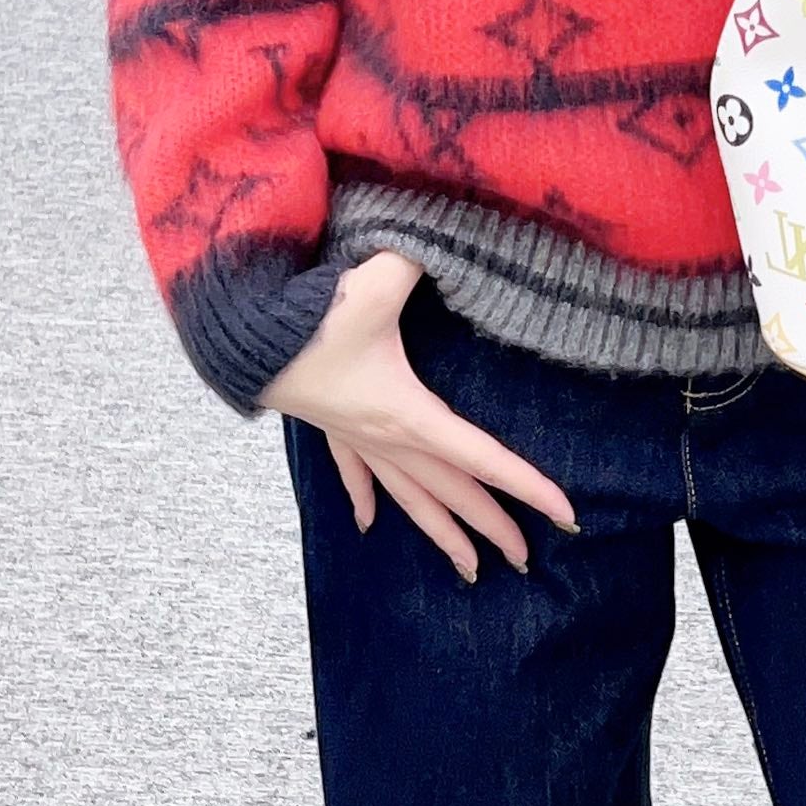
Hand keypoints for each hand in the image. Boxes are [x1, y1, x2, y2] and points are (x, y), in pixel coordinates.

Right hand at [261, 251, 579, 578]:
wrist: (238, 337)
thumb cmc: (307, 317)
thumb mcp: (375, 281)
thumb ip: (422, 255)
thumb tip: (456, 235)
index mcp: (406, 413)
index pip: (481, 458)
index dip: (527, 486)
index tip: (567, 516)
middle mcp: (387, 437)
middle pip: (451, 492)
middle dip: (492, 526)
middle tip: (528, 560)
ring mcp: (357, 437)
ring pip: (410, 497)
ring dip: (441, 532)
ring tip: (472, 571)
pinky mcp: (331, 426)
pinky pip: (354, 473)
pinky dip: (366, 498)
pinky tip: (370, 525)